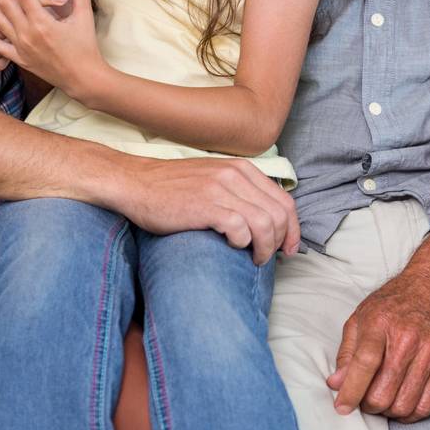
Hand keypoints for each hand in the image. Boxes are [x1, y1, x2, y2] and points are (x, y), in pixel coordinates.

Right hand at [114, 155, 299, 263]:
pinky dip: (243, 242)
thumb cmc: (173, 188)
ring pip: (265, 223)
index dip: (293, 229)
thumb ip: (240, 193)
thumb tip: (266, 221)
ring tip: (254, 260)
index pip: (285, 200)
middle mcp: (236, 176)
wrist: (135, 183)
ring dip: (265, 248)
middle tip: (271, 259)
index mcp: (243, 169)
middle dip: (282, 241)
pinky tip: (233, 247)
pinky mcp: (205, 205)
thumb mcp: (214, 179)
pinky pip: (240, 228)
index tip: (289, 249)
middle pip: (280, 214)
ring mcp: (221, 190)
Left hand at [327, 262, 429, 421]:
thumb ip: (347, 352)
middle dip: (368, 405)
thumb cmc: (396, 301)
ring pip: (403, 406)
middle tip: (365, 398)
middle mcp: (407, 339)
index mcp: (380, 323)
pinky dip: (409, 414)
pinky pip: (426, 406)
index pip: (364, 365)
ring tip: (383, 399)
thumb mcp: (362, 316)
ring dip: (388, 412)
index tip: (342, 407)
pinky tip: (402, 403)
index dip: (350, 392)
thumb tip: (336, 384)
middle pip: (382, 393)